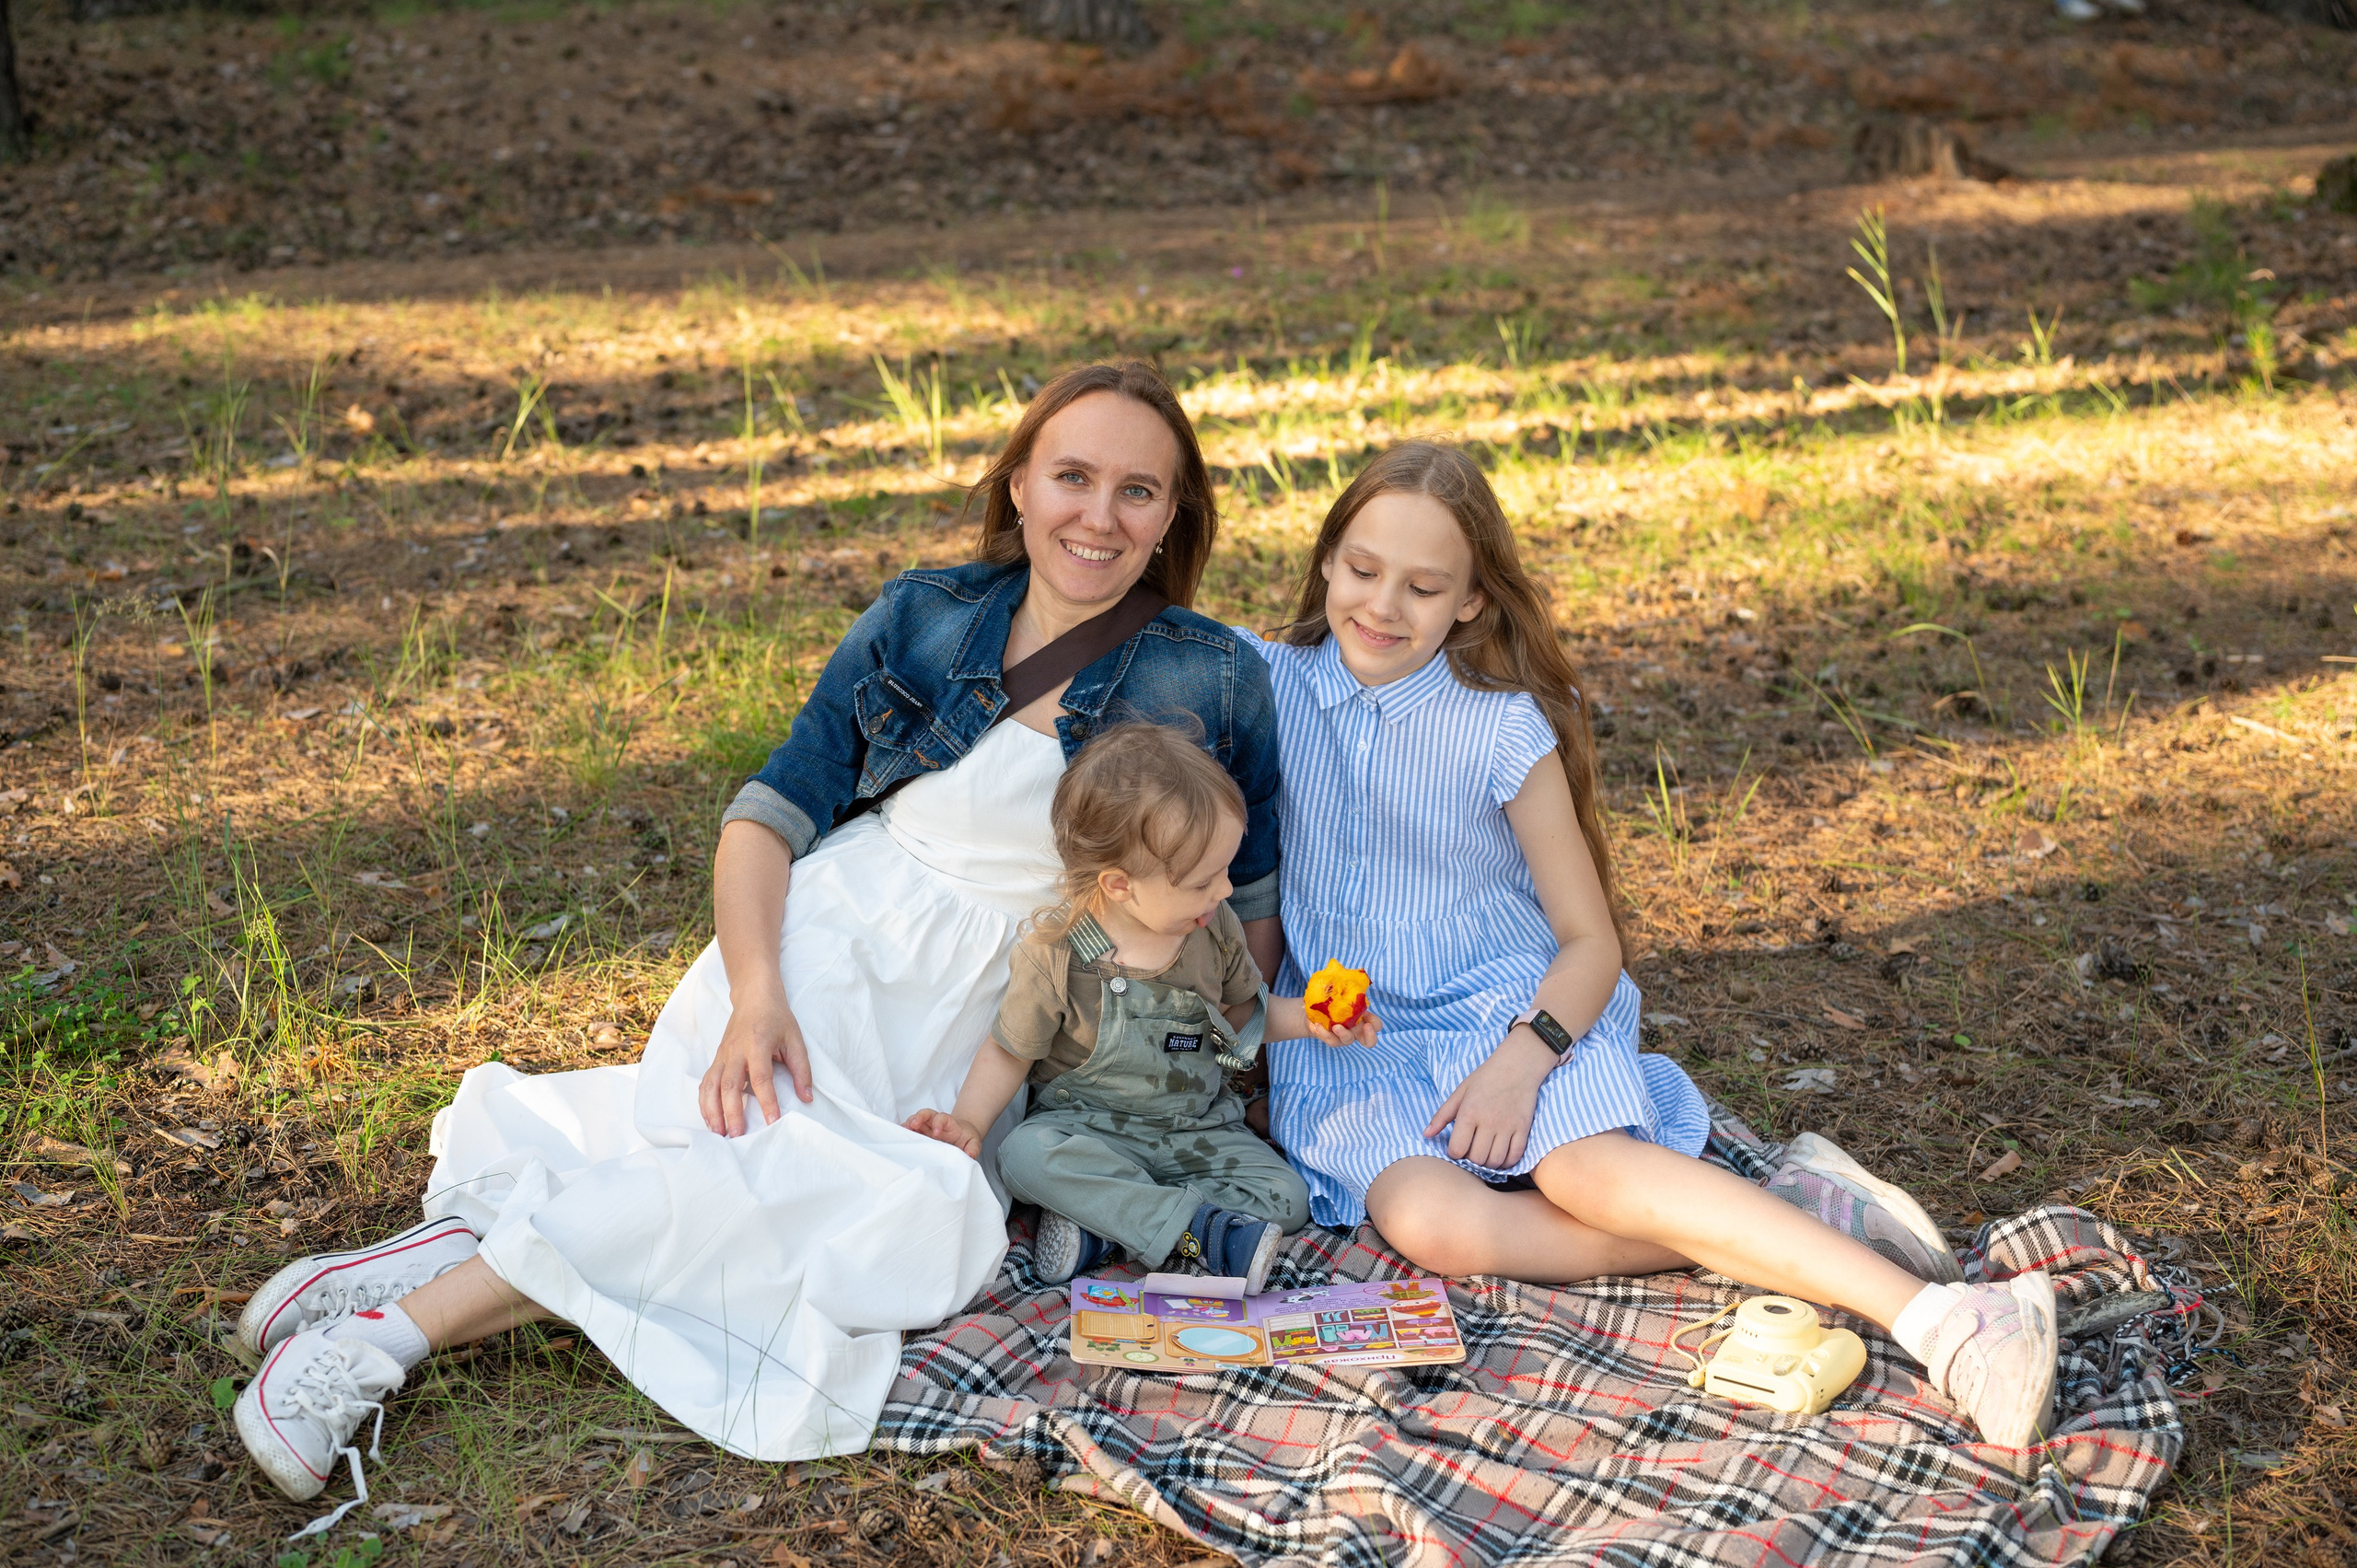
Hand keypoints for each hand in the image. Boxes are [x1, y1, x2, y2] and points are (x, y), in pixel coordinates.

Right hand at [697, 988, 812, 1136]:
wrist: (754, 997)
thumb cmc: (777, 1018)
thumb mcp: (795, 1039)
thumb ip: (802, 1069)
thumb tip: (807, 1098)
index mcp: (758, 1043)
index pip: (761, 1076)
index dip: (767, 1100)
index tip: (772, 1120)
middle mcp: (736, 1050)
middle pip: (729, 1085)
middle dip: (732, 1112)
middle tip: (737, 1136)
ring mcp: (722, 1055)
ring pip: (711, 1086)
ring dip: (712, 1111)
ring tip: (719, 1133)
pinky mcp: (716, 1059)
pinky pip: (706, 1083)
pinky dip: (704, 1102)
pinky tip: (710, 1119)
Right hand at [902, 1109, 983, 1159]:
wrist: (962, 1135)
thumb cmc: (966, 1138)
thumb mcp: (973, 1142)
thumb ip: (973, 1148)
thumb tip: (970, 1155)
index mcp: (949, 1123)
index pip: (942, 1118)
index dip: (938, 1123)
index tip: (936, 1133)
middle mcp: (936, 1122)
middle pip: (926, 1113)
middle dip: (919, 1117)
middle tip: (913, 1124)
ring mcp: (927, 1127)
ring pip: (916, 1119)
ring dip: (909, 1123)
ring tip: (903, 1130)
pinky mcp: (920, 1133)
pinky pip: (911, 1129)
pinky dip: (905, 1131)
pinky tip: (900, 1136)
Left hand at [1270, 994, 1382, 1049]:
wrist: (1312, 1011)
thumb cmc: (1330, 999)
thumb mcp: (1338, 991)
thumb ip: (1345, 985)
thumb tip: (1347, 974)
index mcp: (1361, 1018)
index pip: (1376, 1025)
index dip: (1375, 1023)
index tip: (1367, 1017)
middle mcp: (1355, 1030)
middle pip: (1370, 1041)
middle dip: (1370, 1036)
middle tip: (1364, 1026)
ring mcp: (1343, 1036)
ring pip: (1348, 1040)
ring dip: (1343, 1033)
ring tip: (1334, 1026)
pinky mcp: (1331, 1039)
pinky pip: (1330, 1040)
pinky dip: (1324, 1033)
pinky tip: (1316, 1025)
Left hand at [1424, 1030, 1550, 1168]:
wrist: (1517, 1066)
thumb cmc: (1485, 1078)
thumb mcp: (1460, 1092)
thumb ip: (1442, 1115)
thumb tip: (1426, 1135)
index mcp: (1469, 1112)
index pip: (1457, 1149)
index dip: (1454, 1154)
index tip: (1456, 1148)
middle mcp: (1488, 1122)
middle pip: (1477, 1158)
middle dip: (1471, 1160)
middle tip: (1471, 1150)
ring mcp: (1508, 1126)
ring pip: (1496, 1161)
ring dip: (1488, 1163)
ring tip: (1485, 1154)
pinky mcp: (1523, 1128)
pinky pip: (1515, 1156)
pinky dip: (1507, 1162)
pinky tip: (1501, 1154)